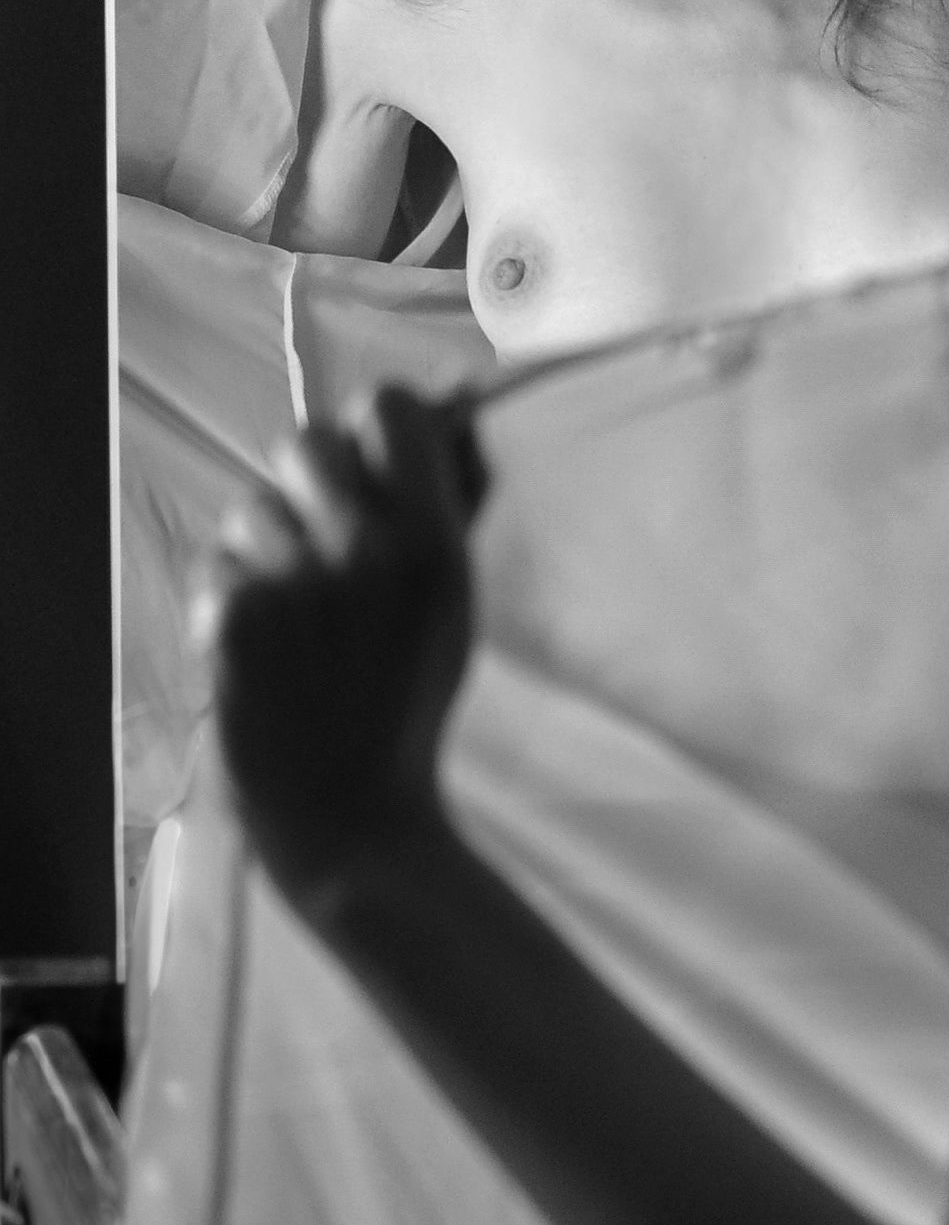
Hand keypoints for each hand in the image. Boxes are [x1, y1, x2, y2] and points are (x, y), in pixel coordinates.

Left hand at [196, 387, 484, 915]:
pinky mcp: (233, 619)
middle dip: (309, 481)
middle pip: (306, 441)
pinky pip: (216, 564)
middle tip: (322, 531)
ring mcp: (295, 583)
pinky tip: (262, 644)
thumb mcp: (456, 603)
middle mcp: (366, 549)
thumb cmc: (406, 706)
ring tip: (293, 606)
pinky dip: (231, 597)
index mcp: (433, 540)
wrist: (349, 816)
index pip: (387, 408)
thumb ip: (446, 508)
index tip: (378, 459)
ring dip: (266, 544)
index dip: (375, 425)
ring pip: (251, 505)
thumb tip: (446, 412)